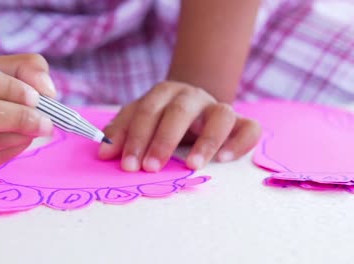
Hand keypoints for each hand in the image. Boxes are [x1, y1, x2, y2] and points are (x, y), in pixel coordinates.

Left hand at [98, 81, 260, 171]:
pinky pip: (249, 127)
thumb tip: (105, 152)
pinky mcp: (240, 121)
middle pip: (178, 112)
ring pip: (219, 115)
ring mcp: (217, 107)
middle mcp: (192, 96)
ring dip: (206, 141)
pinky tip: (225, 159)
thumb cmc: (162, 118)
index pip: (146, 111)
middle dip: (162, 140)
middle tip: (151, 167)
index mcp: (163, 93)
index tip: (127, 164)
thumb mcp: (140, 120)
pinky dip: (240, 142)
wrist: (193, 105)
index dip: (135, 137)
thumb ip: (123, 132)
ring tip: (192, 166)